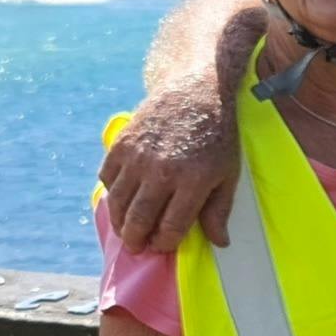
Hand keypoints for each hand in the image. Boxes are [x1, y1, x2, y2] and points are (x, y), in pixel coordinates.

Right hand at [101, 6, 261, 250]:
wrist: (196, 90)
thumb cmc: (217, 135)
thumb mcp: (228, 173)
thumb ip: (220, 209)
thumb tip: (219, 243)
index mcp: (192, 180)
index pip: (170, 227)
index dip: (164, 243)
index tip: (162, 245)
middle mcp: (161, 170)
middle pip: (139, 219)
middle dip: (136, 239)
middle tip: (136, 245)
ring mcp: (138, 156)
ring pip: (119, 203)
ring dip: (120, 222)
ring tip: (126, 229)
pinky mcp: (122, 143)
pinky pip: (108, 178)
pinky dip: (112, 192)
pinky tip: (122, 198)